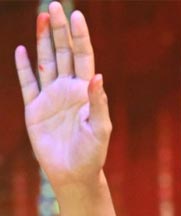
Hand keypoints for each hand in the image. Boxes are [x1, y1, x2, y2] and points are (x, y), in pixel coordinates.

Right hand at [15, 2, 110, 191]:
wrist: (74, 174)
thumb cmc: (93, 153)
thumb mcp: (100, 128)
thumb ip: (98, 103)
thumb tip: (97, 76)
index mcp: (86, 91)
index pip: (84, 57)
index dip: (80, 36)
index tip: (77, 15)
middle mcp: (68, 89)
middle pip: (63, 52)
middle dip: (59, 30)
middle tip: (54, 6)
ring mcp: (51, 97)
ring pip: (46, 62)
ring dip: (42, 41)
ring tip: (41, 17)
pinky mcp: (34, 109)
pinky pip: (27, 83)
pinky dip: (23, 67)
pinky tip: (20, 50)